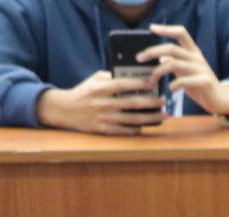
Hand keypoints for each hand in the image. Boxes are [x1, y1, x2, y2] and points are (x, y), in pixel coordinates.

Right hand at [36, 71, 164, 134]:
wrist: (64, 110)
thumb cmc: (83, 92)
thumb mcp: (93, 80)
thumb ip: (110, 77)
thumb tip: (131, 74)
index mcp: (99, 89)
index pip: (122, 84)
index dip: (138, 83)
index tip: (153, 82)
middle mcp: (102, 104)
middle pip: (132, 104)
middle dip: (151, 103)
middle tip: (164, 101)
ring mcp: (104, 119)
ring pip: (132, 120)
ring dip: (150, 118)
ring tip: (164, 116)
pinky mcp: (104, 130)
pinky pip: (125, 131)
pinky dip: (137, 129)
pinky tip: (147, 126)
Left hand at [142, 24, 228, 118]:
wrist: (220, 100)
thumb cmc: (200, 85)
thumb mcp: (185, 72)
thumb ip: (174, 63)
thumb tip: (160, 58)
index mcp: (193, 52)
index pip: (181, 33)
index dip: (166, 29)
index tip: (151, 28)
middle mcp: (197, 57)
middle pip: (171, 48)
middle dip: (152, 52)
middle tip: (139, 58)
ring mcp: (202, 69)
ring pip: (173, 64)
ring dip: (157, 72)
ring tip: (150, 81)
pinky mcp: (205, 81)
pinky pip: (184, 81)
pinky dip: (174, 85)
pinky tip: (170, 89)